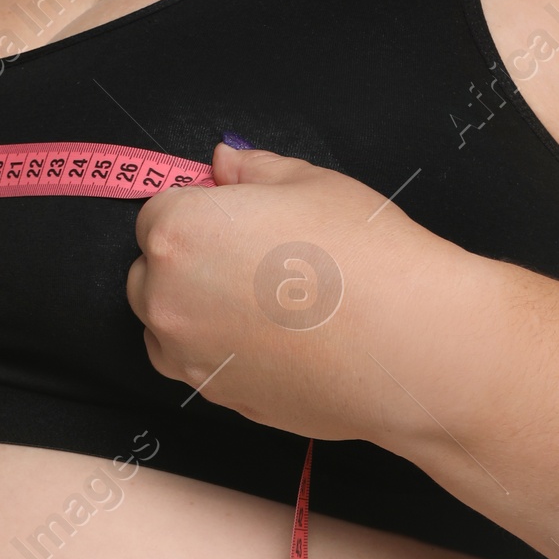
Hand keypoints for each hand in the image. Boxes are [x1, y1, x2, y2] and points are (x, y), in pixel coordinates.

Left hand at [125, 142, 455, 442]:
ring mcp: (188, 357)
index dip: (199, 209)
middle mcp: (167, 299)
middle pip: (150, 273)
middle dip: (186, 261)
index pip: (158, 212)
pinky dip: (219, 350)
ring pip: (165, 326)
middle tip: (251, 256)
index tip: (233, 214)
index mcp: (178, 232)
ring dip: (194, 310)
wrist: (407, 346)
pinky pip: (198, 365)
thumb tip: (226, 162)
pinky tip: (272, 339)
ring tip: (262, 301)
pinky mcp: (217, 396)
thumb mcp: (312, 183)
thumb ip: (253, 170)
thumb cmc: (365, 256)